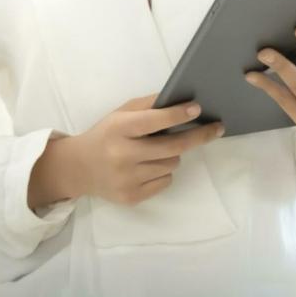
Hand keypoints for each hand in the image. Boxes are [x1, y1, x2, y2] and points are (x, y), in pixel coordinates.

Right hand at [28, 95, 223, 209]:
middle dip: (199, 136)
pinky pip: (165, 181)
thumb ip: (149, 105)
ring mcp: (127, 179)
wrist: (78, 169)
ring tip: (155, 151)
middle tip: (217, 128)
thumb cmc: (106, 135)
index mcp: (119, 129)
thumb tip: (182, 99)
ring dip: (173, 155)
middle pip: (172, 147)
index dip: (177, 115)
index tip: (198, 109)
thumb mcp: (120, 114)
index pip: (153, 121)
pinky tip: (147, 167)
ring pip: (171, 164)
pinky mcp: (131, 197)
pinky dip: (163, 172)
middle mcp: (122, 155)